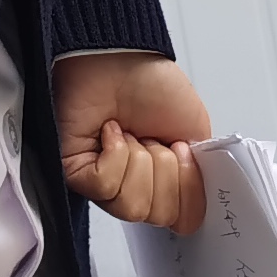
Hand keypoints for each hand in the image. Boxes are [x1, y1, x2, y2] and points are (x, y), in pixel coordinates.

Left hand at [55, 51, 212, 233]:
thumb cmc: (154, 85)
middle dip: (164, 171)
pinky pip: (105, 186)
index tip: (184, 153)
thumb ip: (200, 179)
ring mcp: (104, 182)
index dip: (187, 190)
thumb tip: (193, 214)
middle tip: (155, 139)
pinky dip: (115, 154)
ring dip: (140, 161)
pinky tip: (111, 131)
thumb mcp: (196, 134)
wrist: (123, 58)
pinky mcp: (77, 174)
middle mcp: (134, 185)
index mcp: (164, 179)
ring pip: (132, 205)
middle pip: (156, 214)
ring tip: (131, 133)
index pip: (181, 218)